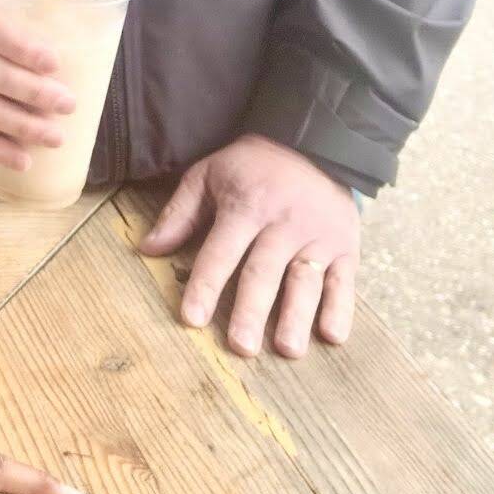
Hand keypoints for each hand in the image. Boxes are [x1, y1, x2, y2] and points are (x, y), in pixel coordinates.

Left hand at [138, 135, 358, 357]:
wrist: (313, 143)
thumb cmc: (250, 167)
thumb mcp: (208, 175)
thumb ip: (180, 213)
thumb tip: (148, 249)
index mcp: (245, 206)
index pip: (221, 251)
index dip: (206, 285)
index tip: (191, 318)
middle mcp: (283, 224)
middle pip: (264, 272)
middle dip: (252, 312)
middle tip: (241, 347)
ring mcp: (318, 238)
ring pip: (305, 281)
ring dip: (296, 317)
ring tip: (287, 350)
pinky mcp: (345, 247)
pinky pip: (344, 282)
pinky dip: (340, 309)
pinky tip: (332, 336)